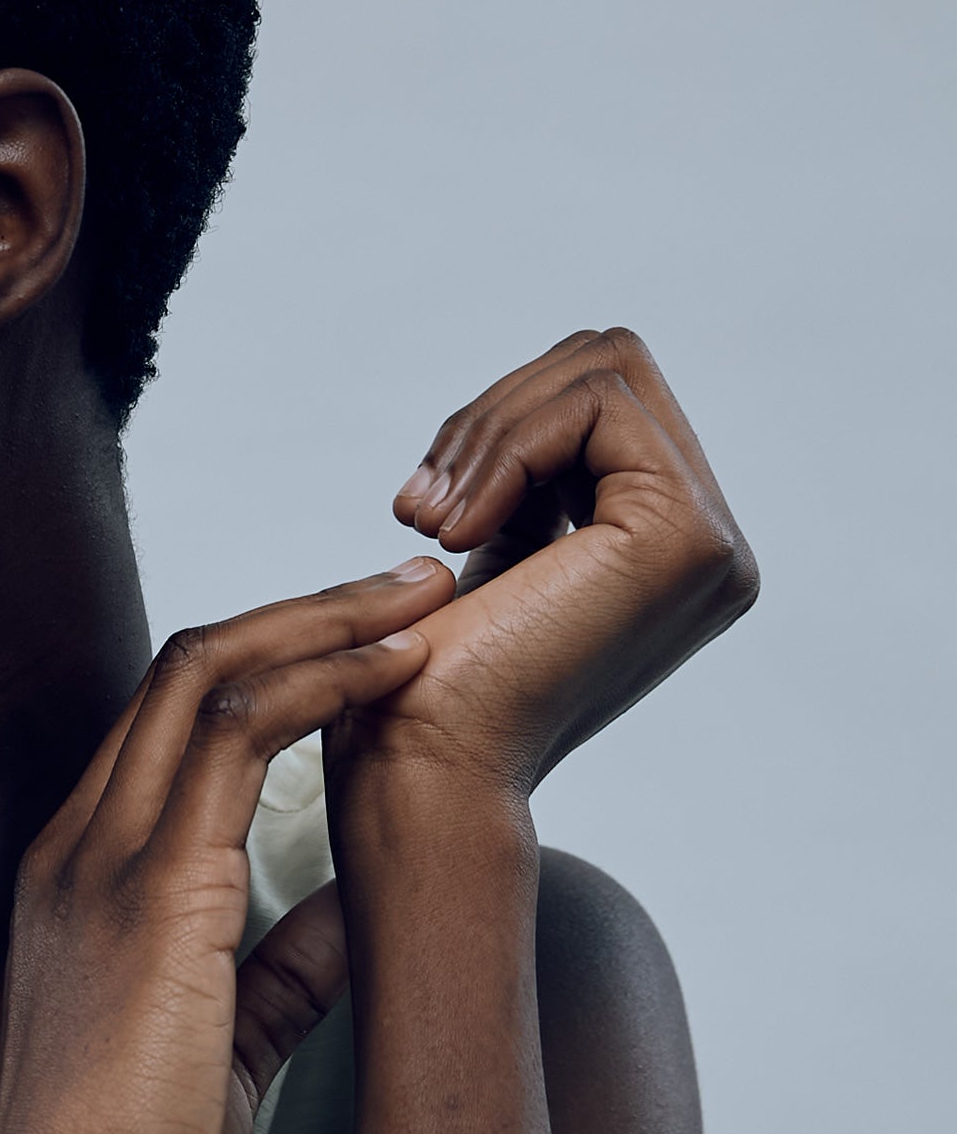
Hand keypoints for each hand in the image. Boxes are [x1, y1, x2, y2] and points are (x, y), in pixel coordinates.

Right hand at [0, 567, 434, 1133]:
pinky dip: (320, 683)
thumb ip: (278, 964)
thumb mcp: (223, 1041)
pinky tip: (395, 668)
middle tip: (413, 584)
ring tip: (421, 596)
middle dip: (307, 608)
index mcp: (85, 873)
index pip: (170, 720)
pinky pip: (235, 737)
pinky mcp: (150, 892)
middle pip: (186, 665)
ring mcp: (103, 858)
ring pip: (209, 673)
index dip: (273, 662)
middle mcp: (80, 843)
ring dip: (324, 620)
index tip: (368, 644)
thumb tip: (355, 909)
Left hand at [342, 328, 757, 798]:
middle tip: (419, 508)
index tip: (423, 508)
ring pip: (604, 368)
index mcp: (670, 550)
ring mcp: (713, 542)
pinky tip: (457, 533)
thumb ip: (537, 481)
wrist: (424, 770)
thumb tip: (540, 396)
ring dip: (488, 431)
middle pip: (610, 364)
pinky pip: (597, 403)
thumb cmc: (425, 683)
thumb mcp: (494, 551)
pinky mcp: (686, 535)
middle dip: (493, 415)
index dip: (501, 424)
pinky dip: (506, 446)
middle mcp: (714, 547)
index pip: (603, 398)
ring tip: (428, 520)